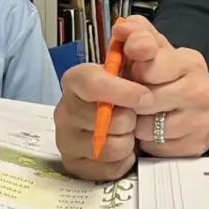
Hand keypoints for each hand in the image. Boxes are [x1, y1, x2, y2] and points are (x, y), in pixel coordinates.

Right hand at [53, 52, 153, 181]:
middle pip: (103, 119)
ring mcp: (65, 139)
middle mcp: (64, 110)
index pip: (91, 82)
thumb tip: (143, 43)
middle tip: (133, 115)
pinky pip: (108, 168)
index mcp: (75, 80)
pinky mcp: (74, 165)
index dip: (121, 91)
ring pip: (108, 146)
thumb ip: (141, 40)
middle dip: (128, 118)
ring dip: (127, 141)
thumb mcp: (138, 58)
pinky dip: (122, 160)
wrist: (129, 117)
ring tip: (127, 132)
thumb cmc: (131, 86)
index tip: (145, 97)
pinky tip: (122, 149)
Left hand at [117, 16, 208, 158]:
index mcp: (189, 62)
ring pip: (146, 126)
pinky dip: (149, 140)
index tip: (134, 70)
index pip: (149, 66)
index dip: (134, 69)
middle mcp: (199, 90)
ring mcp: (200, 120)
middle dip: (133, 99)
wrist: (203, 108)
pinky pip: (155, 146)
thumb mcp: (158, 50)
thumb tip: (121, 27)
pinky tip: (154, 131)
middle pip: (145, 100)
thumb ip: (138, 34)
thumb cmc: (169, 75)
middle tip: (136, 96)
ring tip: (143, 114)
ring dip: (137, 122)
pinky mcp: (194, 145)